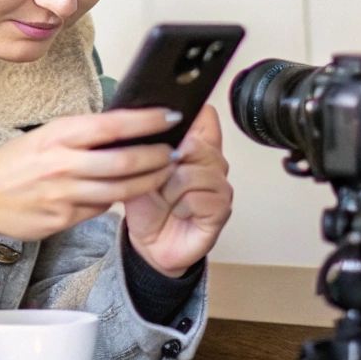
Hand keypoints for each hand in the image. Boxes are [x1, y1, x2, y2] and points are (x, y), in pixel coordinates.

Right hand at [0, 108, 178, 241]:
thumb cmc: (15, 163)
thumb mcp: (46, 136)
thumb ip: (81, 135)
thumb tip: (123, 128)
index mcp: (60, 135)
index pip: (113, 125)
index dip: (147, 121)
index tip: (171, 117)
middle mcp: (63, 163)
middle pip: (124, 161)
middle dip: (157, 157)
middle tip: (175, 153)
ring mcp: (64, 193)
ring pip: (119, 190)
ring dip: (147, 182)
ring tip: (163, 173)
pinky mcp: (63, 219)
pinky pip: (100, 209)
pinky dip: (115, 201)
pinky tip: (124, 193)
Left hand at [122, 106, 232, 277]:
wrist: (150, 243)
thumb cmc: (148, 205)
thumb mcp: (138, 169)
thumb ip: (148, 146)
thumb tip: (149, 122)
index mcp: (195, 144)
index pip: (204, 116)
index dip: (188, 119)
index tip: (169, 136)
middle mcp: (212, 160)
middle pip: (196, 144)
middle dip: (167, 164)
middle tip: (159, 181)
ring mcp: (220, 184)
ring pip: (193, 173)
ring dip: (171, 189)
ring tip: (167, 200)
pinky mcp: (221, 208)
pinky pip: (198, 197)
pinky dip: (181, 206)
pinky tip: (178, 213)